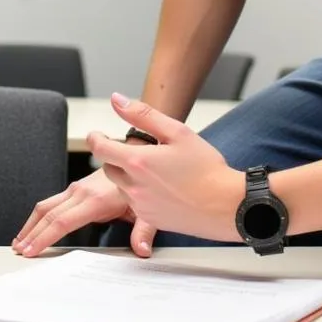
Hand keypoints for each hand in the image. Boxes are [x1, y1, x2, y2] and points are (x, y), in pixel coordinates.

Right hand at [12, 166, 155, 258]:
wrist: (136, 156)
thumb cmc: (141, 182)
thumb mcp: (146, 208)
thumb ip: (143, 230)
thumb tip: (142, 250)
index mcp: (96, 200)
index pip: (63, 221)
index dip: (45, 237)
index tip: (31, 251)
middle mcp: (81, 192)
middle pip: (49, 214)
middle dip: (31, 234)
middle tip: (18, 251)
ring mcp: (76, 189)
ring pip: (45, 206)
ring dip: (30, 224)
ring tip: (19, 241)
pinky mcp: (75, 189)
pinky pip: (51, 202)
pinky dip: (38, 216)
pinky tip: (33, 227)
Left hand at [87, 93, 243, 241]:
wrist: (228, 206)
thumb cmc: (207, 169)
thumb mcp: (176, 131)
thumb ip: (142, 114)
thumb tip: (118, 101)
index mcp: (137, 162)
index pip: (100, 148)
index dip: (94, 138)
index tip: (96, 134)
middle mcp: (134, 187)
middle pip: (107, 167)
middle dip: (114, 156)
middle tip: (135, 150)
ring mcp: (142, 206)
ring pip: (120, 186)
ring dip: (126, 175)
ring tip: (153, 168)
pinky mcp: (151, 220)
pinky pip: (134, 204)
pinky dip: (139, 192)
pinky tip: (161, 187)